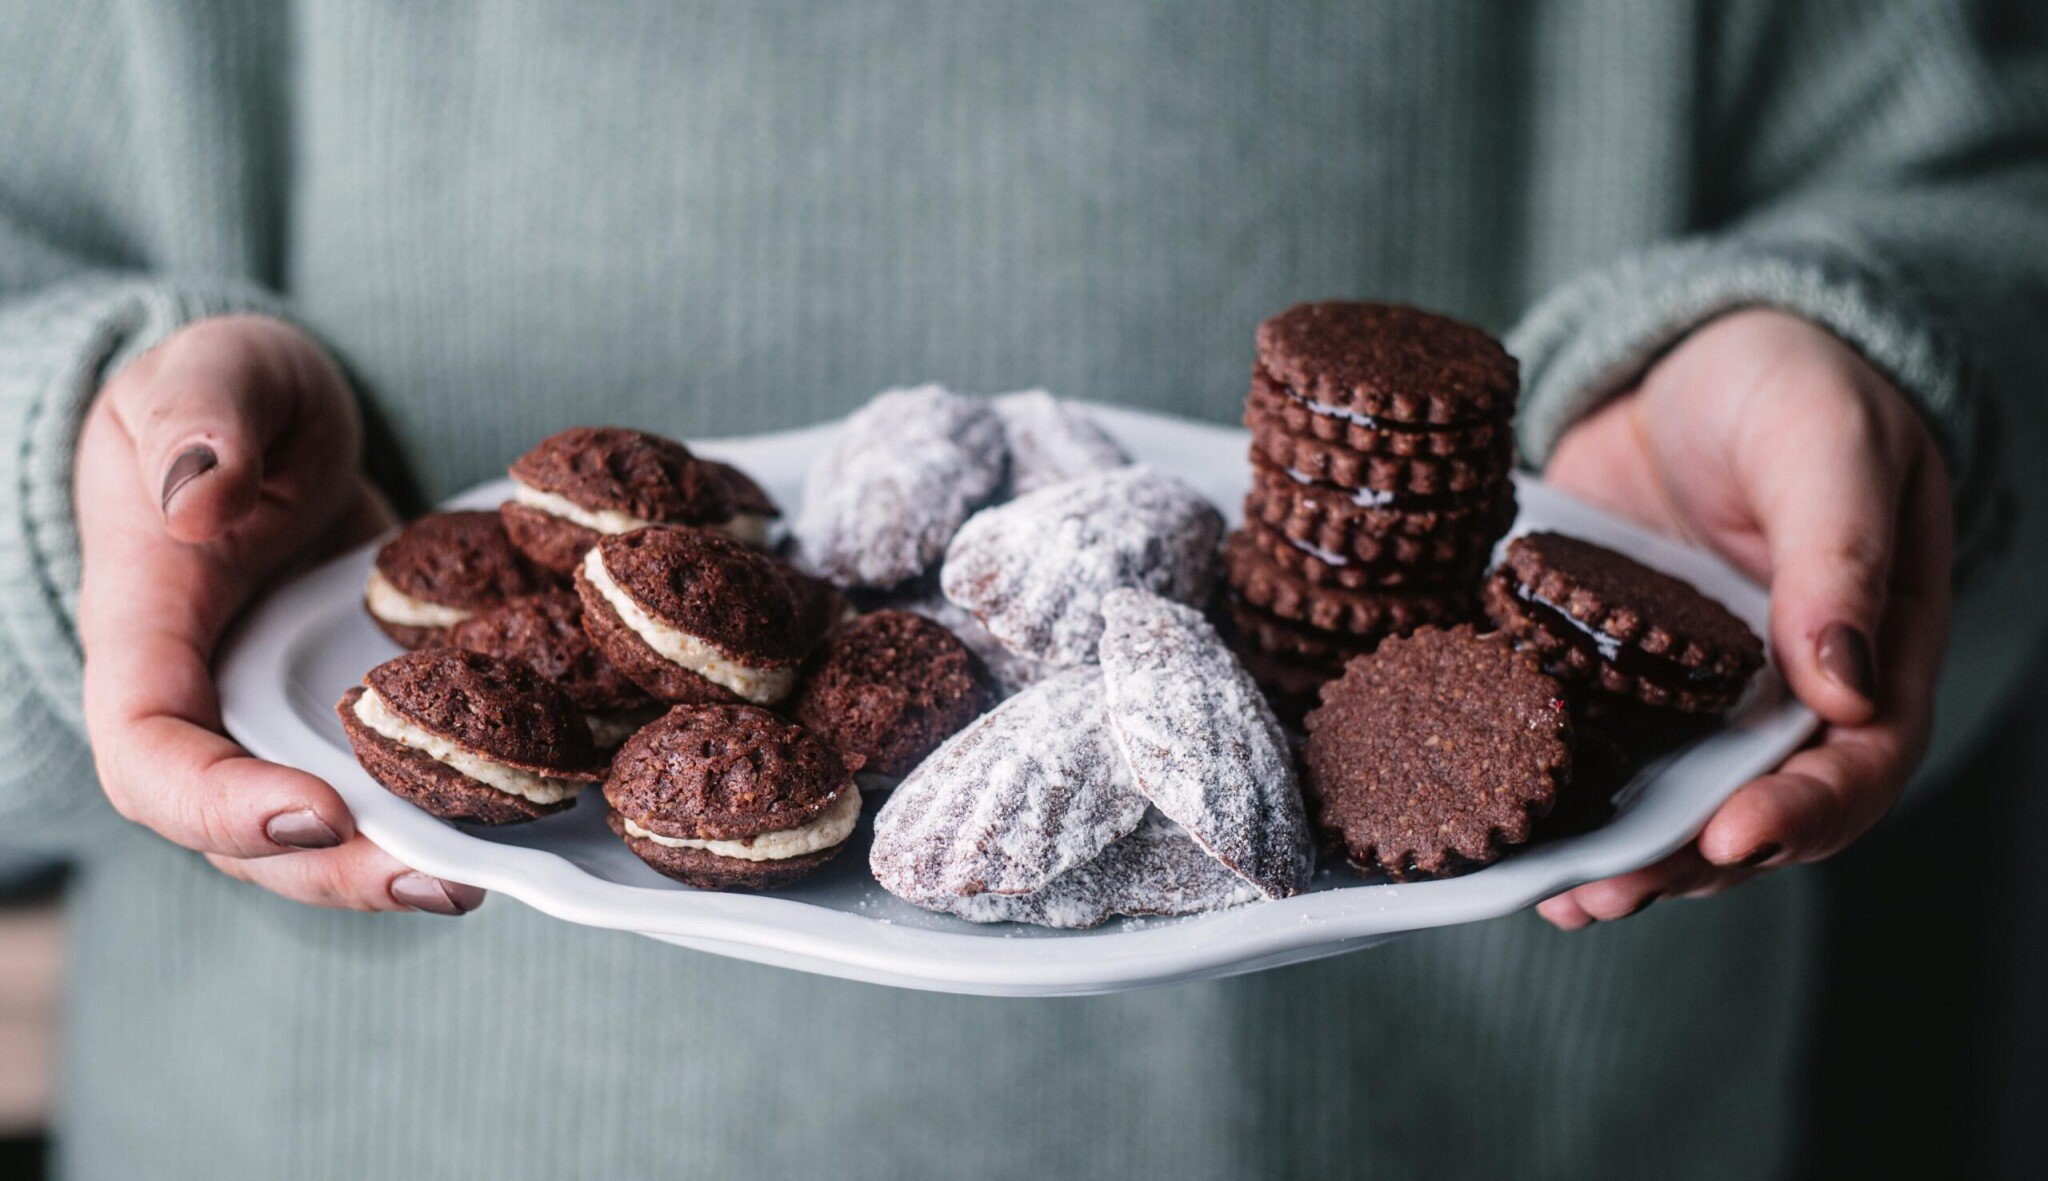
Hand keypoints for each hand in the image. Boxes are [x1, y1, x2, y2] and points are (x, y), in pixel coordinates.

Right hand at [77, 314, 483, 914]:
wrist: (274, 422)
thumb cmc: (227, 391)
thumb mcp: (213, 369)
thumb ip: (197, 420)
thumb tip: (197, 496)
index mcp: (146, 625)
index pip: (148, 751)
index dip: (219, 803)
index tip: (313, 811)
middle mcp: (208, 697)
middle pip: (239, 830)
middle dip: (332, 870)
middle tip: (436, 879)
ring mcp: (278, 717)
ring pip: (316, 831)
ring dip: (392, 866)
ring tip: (486, 879)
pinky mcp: (350, 716)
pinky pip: (382, 784)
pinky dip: (440, 814)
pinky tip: (522, 829)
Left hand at [1535, 309, 1950, 927]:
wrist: (1688, 359)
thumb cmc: (1789, 384)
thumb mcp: (1825, 444)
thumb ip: (1840, 556)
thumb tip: (1847, 690)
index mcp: (1879, 652)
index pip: (1860, 762)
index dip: (1803, 813)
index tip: (1733, 837)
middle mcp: (1785, 695)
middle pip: (1752, 808)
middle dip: (1684, 862)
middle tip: (1612, 889)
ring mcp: (1693, 693)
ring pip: (1666, 799)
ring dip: (1614, 853)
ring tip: (1555, 891)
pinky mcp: (1612, 674)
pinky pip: (1591, 745)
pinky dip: (1553, 789)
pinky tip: (1506, 825)